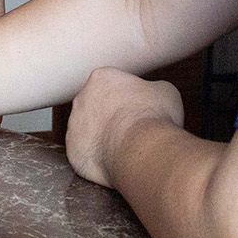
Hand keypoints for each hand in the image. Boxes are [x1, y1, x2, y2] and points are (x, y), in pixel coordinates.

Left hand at [66, 66, 184, 187]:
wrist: (141, 146)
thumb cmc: (153, 116)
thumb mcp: (165, 91)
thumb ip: (151, 89)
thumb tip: (152, 96)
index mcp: (101, 78)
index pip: (112, 85)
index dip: (128, 98)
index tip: (139, 109)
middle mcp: (81, 98)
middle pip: (96, 107)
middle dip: (111, 116)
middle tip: (132, 128)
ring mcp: (74, 126)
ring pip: (88, 131)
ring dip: (103, 137)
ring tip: (125, 146)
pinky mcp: (73, 151)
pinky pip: (86, 154)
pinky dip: (98, 158)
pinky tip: (115, 159)